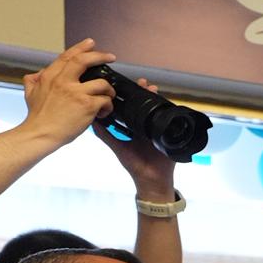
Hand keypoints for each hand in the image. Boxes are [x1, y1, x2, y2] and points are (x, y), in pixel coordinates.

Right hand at [19, 39, 117, 149]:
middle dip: (100, 56)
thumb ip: (34, 80)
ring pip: (102, 83)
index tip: (90, 43)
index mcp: (50, 76)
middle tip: (111, 56)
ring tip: (109, 97)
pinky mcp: (87, 105)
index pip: (67, 56)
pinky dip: (108, 106)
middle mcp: (63, 81)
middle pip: (84, 61)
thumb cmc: (37, 117)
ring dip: (109, 90)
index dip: (80, 48)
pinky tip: (104, 112)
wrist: (40, 134)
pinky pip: (105, 100)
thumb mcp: (30, 93)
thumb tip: (37, 74)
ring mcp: (76, 92)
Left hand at [91, 77, 175, 199]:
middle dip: (144, 92)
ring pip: (157, 108)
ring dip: (156, 97)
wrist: (152, 180)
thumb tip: (92, 120)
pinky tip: (164, 101)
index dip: (130, 95)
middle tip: (142, 83)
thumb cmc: (134, 164)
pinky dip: (168, 109)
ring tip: (152, 88)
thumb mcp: (117, 147)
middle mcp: (147, 126)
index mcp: (134, 127)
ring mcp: (159, 129)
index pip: (132, 106)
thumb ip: (105, 134)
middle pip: (146, 104)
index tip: (126, 85)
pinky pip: (170, 118)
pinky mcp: (170, 134)